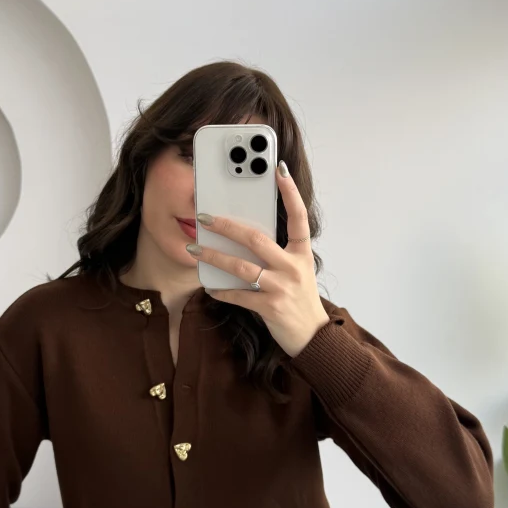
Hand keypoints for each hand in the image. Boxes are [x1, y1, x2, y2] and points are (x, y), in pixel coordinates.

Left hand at [187, 161, 329, 357]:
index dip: (290, 193)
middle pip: (256, 239)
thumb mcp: (298, 271)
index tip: (279, 171)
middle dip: (227, 226)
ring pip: (241, 267)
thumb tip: (244, 237)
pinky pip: (238, 295)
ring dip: (214, 257)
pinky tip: (208, 286)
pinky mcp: (270, 307)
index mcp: (302, 254)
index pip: (299, 217)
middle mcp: (293, 267)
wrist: (312, 337)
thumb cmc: (300, 300)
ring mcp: (282, 287)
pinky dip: (221, 290)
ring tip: (194, 249)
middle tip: (205, 217)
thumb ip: (278, 254)